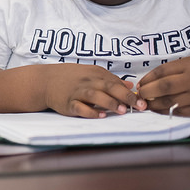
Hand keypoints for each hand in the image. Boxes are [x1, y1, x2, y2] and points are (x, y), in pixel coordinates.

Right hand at [0, 64, 145, 118]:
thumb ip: (111, 79)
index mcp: (95, 74)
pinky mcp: (68, 104)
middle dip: (125, 96)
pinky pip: (80, 108)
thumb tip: (131, 84)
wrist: (45, 80)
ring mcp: (77, 92)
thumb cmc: (71, 77)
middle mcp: (87, 82)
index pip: (116, 82)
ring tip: (122, 111)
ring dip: (109, 103)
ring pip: (96, 96)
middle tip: (138, 106)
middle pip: (109, 87)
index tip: (144, 101)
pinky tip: (100, 116)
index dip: (131, 92)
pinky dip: (90, 112)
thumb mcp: (91, 73)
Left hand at [137, 57, 189, 116]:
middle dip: (147, 91)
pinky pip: (180, 112)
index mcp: (189, 66)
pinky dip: (166, 112)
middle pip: (164, 87)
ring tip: (146, 104)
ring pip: (170, 102)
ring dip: (154, 104)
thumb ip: (171, 70)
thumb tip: (148, 81)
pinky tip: (158, 110)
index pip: (161, 72)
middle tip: (140, 95)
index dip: (147, 79)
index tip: (139, 84)